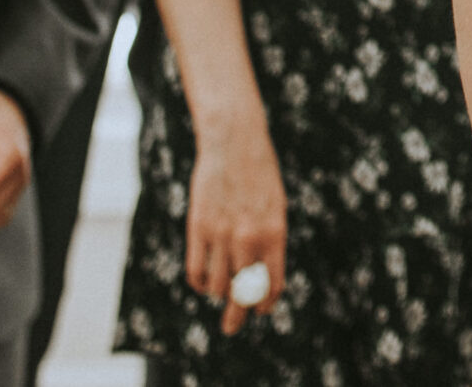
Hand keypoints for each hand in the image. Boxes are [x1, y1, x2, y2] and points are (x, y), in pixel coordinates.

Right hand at [187, 116, 286, 336]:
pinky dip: (199, 282)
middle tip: (231, 328)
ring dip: (217, 293)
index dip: (266, 304)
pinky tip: (203, 280)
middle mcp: (249, 237)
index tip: (260, 312)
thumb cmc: (259, 177)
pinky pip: (195, 271)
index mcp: (274, 233)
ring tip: (218, 290)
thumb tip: (261, 281)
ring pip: (217, 285)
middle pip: (243, 293)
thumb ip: (269, 242)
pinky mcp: (198, 228)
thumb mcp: (275, 208)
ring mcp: (222, 234)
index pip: (272, 283)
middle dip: (237, 316)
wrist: (234, 143)